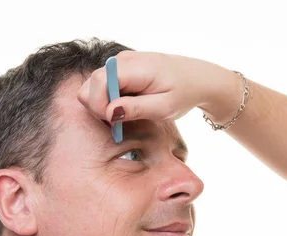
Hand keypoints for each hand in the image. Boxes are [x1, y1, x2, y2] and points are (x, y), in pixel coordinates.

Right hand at [77, 50, 236, 123]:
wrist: (196, 78)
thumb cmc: (183, 93)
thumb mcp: (164, 108)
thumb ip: (136, 109)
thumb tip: (109, 112)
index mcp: (135, 67)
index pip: (99, 82)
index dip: (99, 106)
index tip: (114, 123)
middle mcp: (122, 60)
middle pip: (90, 84)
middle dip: (98, 108)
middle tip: (120, 123)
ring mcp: (119, 62)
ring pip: (93, 86)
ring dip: (103, 105)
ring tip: (126, 115)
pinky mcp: (119, 68)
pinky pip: (101, 86)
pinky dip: (108, 100)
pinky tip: (126, 108)